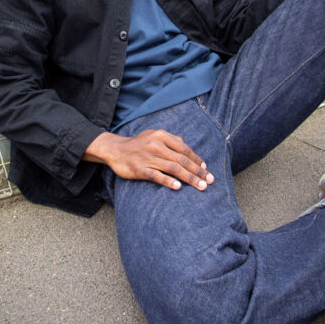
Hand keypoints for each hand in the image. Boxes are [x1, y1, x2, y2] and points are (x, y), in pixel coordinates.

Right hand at [83, 130, 213, 190]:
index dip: (197, 160)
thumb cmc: (138, 144)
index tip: (206, 169)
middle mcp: (156, 146)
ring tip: (200, 186)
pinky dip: (168, 182)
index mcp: (161, 136)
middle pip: (182, 160)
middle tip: (209, 180)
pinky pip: (157, 176)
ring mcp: (148, 158)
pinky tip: (178, 187)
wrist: (115, 150)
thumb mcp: (153, 135)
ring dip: (189, 178)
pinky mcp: (140, 169)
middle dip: (198, 171)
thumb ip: (170, 140)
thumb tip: (187, 147)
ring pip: (173, 169)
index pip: (184, 149)